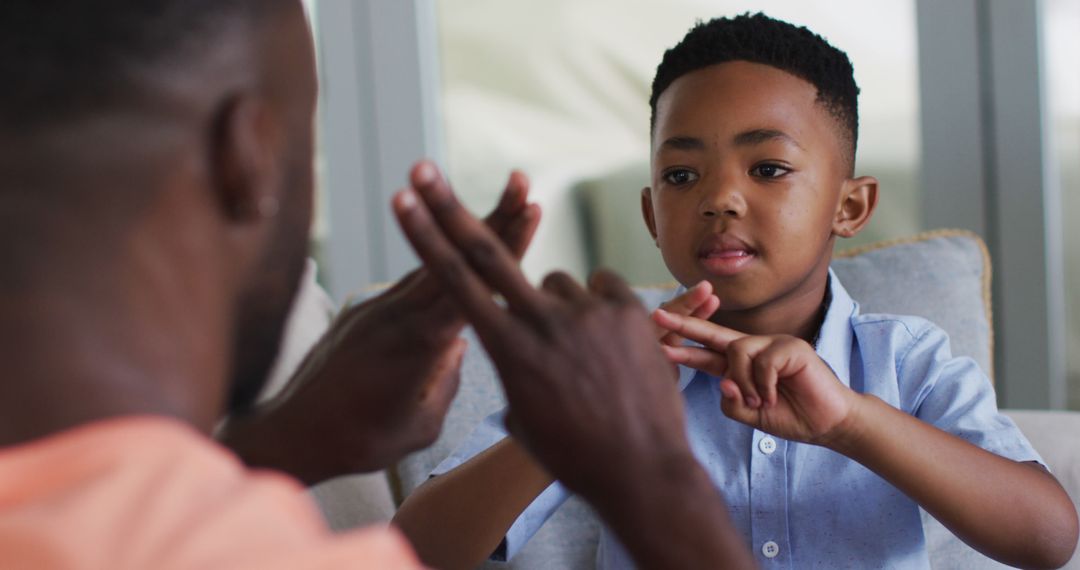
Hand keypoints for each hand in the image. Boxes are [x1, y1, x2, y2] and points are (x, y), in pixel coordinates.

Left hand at [220, 170, 539, 484]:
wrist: (289, 435)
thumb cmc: (359, 441)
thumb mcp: (419, 426)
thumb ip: (445, 383)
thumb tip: (460, 347)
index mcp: (420, 342)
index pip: (473, 283)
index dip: (505, 247)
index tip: (531, 212)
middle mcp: (400, 314)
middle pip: (456, 257)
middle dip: (493, 218)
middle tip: (521, 182)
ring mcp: (379, 307)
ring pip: (433, 262)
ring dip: (465, 230)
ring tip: (500, 203)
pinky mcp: (364, 311)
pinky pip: (411, 282)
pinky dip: (439, 261)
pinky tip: (458, 250)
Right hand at [393, 160, 755, 569]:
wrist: (642, 473)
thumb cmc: (573, 452)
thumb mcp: (524, 413)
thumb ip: (513, 363)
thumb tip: (513, 332)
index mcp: (506, 351)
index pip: (454, 282)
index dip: (425, 236)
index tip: (401, 200)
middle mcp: (541, 322)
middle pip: (487, 251)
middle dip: (448, 209)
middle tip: (421, 169)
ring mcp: (587, 313)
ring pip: (560, 284)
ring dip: (562, 309)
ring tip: (586, 360)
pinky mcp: (628, 310)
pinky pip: (602, 288)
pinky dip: (600, 309)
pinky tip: (612, 349)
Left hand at [653, 309, 857, 444]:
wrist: (827, 424)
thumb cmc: (791, 417)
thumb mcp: (751, 415)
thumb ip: (732, 401)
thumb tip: (722, 381)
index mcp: (741, 366)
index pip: (706, 354)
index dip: (683, 349)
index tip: (657, 344)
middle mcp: (754, 349)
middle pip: (715, 334)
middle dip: (685, 326)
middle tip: (656, 316)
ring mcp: (773, 344)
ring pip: (737, 351)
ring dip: (744, 382)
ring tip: (760, 403)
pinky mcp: (791, 345)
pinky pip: (762, 361)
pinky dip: (764, 384)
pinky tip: (774, 397)